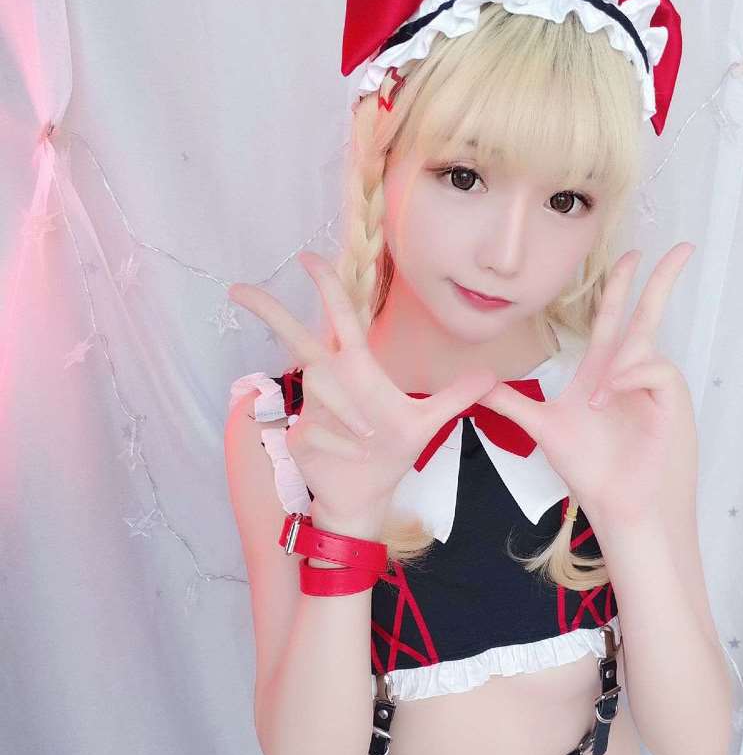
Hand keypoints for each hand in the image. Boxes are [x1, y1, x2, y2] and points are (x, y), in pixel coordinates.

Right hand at [227, 253, 500, 521]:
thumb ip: (455, 397)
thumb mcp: (428, 423)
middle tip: (239, 288)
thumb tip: (491, 377)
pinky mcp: (299, 433)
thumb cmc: (390, 454)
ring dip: (347, 414)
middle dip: (269, 311)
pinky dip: (340, 445)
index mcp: (357, 368)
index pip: (341, 317)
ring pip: (321, 390)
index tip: (307, 258)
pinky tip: (350, 457)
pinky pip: (318, 429)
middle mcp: (330, 379)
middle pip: (296, 335)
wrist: (364, 496)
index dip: (328, 286)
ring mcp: (312, 406)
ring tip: (368, 438)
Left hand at [478, 244, 695, 523]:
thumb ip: (511, 404)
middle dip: (660, 279)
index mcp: (605, 372)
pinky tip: (608, 400)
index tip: (629, 256)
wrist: (623, 508)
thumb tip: (478, 384)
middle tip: (681, 246)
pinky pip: (654, 367)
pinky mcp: (672, 400)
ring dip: (617, 364)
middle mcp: (634, 373)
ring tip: (596, 405)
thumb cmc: (594, 472)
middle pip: (647, 314)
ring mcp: (656, 387)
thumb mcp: (544, 429)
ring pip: (646, 341)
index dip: (619, 286)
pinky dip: (628, 377)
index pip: (613, 317)